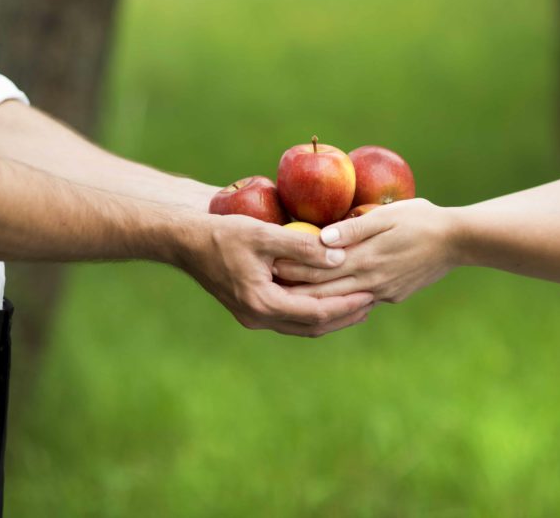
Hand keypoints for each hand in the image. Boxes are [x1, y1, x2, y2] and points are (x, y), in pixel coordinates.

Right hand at [180, 214, 373, 335]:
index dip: (347, 305)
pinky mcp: (252, 309)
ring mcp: (254, 316)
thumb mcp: (263, 234)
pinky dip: (314, 310)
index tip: (371, 293)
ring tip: (358, 302)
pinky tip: (329, 296)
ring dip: (331, 316)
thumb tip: (339, 255)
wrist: (186, 241)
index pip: (316, 312)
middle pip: (313, 326)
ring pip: (302, 326)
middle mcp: (258, 317)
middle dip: (345, 315)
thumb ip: (301, 245)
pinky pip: (291, 317)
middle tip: (373, 300)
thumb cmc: (222, 233)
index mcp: (262, 303)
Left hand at [273, 198, 455, 303]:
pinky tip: (323, 303)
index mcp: (367, 260)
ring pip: (339, 302)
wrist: (459, 241)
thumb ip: (354, 228)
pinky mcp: (392, 295)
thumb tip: (322, 237)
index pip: (321, 267)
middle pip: (324, 291)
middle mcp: (372, 282)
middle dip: (295, 290)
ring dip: (313, 301)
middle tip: (267, 287)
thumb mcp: (388, 215)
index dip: (294, 267)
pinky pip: (359, 302)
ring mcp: (383, 292)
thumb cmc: (422, 218)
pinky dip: (337, 304)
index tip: (269, 264)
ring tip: (286, 298)